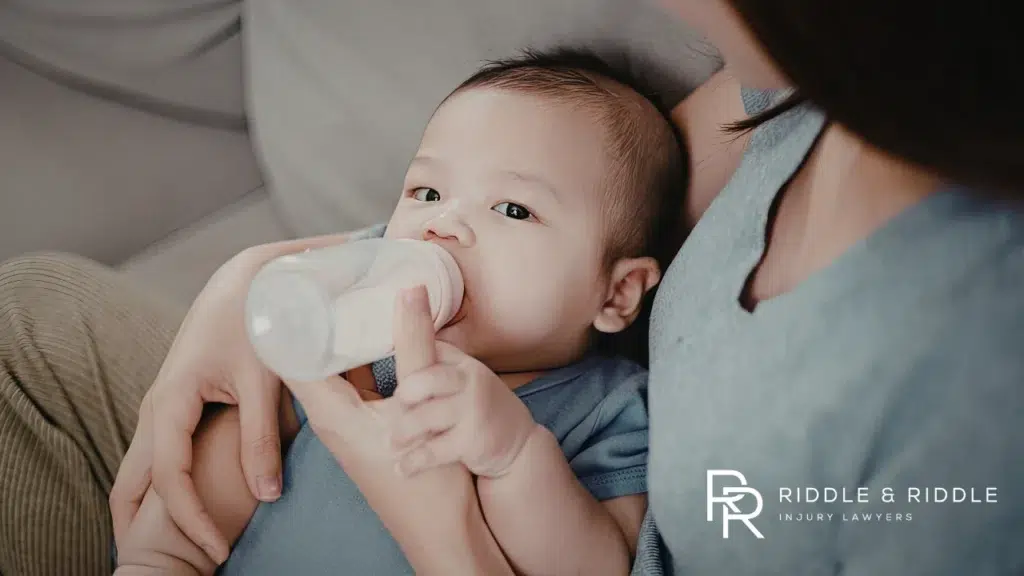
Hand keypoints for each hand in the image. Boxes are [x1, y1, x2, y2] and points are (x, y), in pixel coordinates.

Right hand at [109, 249, 285, 563]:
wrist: (246, 277)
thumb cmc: (257, 319)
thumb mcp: (264, 378)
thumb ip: (263, 437)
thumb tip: (267, 496)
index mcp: (172, 399)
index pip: (168, 476)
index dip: (189, 519)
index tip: (215, 549)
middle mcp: (157, 406)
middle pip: (133, 480)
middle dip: (139, 527)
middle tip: (166, 565)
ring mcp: (162, 404)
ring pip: (141, 468)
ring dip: (149, 508)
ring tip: (171, 547)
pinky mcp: (176, 401)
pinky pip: (158, 452)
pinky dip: (162, 485)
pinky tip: (182, 505)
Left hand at [282, 286, 514, 575]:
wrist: (443, 533)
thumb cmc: (429, 482)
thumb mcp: (421, 404)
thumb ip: (414, 345)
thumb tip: (409, 289)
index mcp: (331, 412)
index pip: (291, 351)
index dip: (292, 312)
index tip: (296, 274)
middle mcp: (330, 419)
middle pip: (307, 356)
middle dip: (314, 316)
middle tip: (322, 272)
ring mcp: (344, 427)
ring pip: (330, 369)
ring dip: (336, 335)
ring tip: (343, 291)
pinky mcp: (362, 431)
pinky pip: (350, 382)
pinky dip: (355, 355)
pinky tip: (371, 333)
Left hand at [387, 302, 537, 477]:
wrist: (517, 445)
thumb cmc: (476, 406)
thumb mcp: (459, 375)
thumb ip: (431, 355)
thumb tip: (400, 315)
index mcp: (459, 364)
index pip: (430, 341)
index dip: (415, 322)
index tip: (406, 292)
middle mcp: (468, 381)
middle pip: (424, 378)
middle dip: (403, 394)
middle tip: (393, 405)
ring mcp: (471, 412)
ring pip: (424, 417)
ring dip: (402, 432)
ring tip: (390, 441)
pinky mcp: (473, 442)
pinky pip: (435, 451)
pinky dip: (415, 461)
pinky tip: (401, 467)